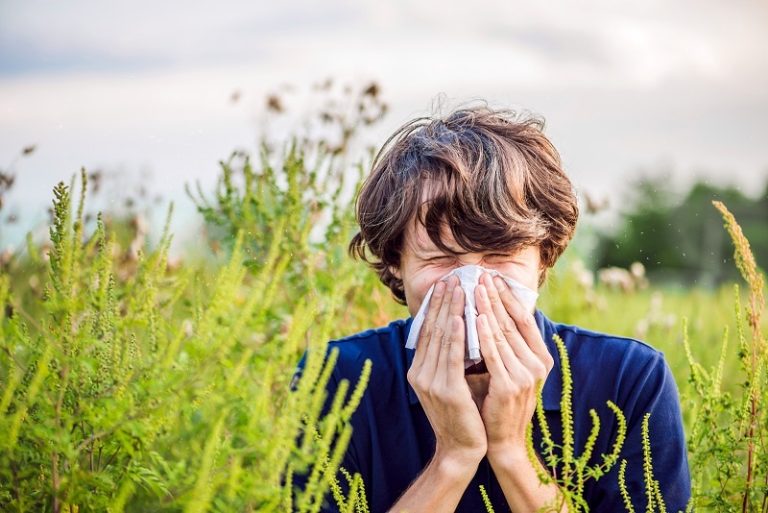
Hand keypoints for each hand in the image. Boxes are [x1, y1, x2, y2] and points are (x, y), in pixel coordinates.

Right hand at [407, 275, 486, 467]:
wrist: (462, 449)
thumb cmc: (462, 414)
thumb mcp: (451, 381)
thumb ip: (449, 359)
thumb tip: (456, 329)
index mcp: (419, 371)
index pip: (427, 331)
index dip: (435, 306)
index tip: (445, 284)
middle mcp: (420, 374)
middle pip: (431, 330)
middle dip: (442, 302)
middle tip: (451, 277)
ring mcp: (431, 383)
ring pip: (441, 339)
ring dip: (449, 310)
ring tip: (457, 288)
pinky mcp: (447, 391)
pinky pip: (451, 357)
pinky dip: (454, 336)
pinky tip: (458, 318)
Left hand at [473, 272, 553, 455]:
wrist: (503, 440)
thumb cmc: (500, 402)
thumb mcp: (507, 370)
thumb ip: (503, 346)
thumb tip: (489, 314)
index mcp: (540, 358)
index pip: (524, 319)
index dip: (508, 297)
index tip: (494, 277)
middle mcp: (538, 364)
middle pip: (513, 322)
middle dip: (495, 297)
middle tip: (481, 275)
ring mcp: (526, 375)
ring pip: (502, 334)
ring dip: (487, 309)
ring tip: (474, 288)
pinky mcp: (509, 385)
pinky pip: (494, 354)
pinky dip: (484, 334)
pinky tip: (475, 318)